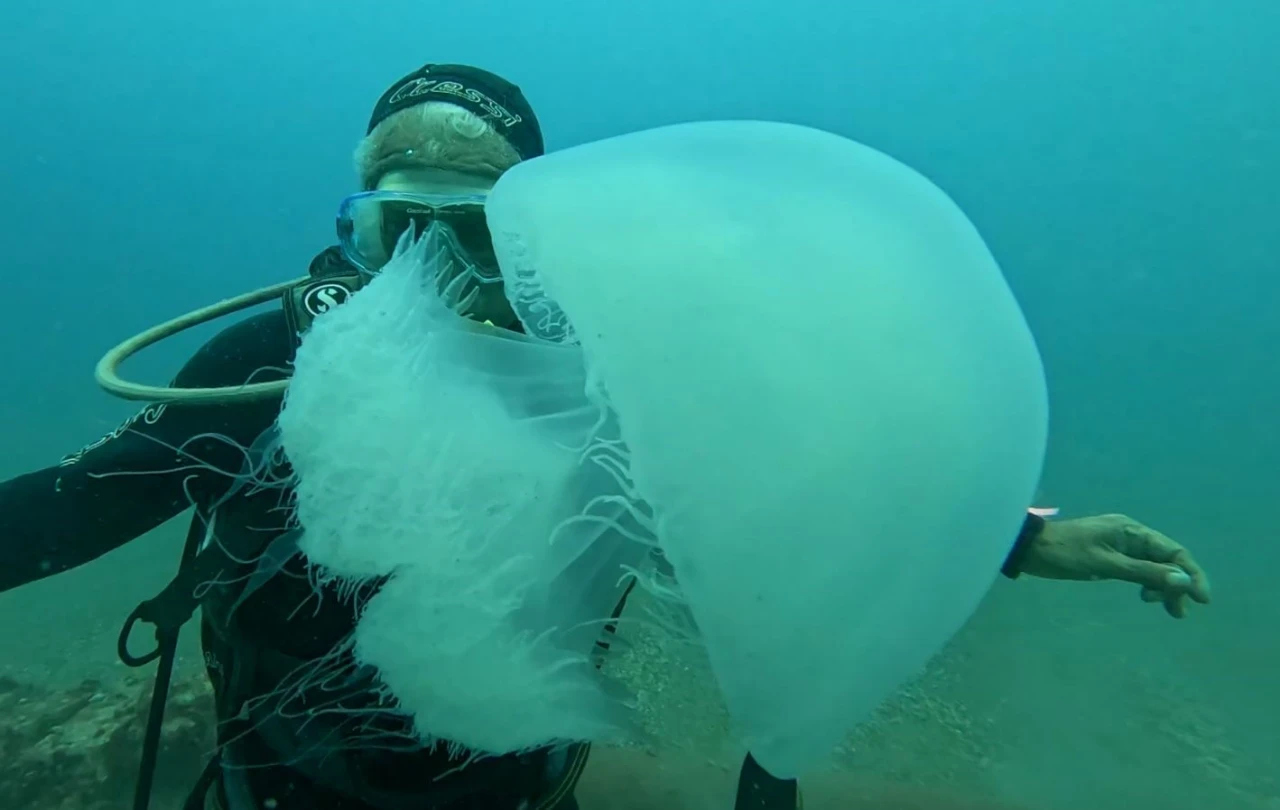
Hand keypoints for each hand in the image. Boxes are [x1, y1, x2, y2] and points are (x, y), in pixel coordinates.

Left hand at [1020, 513, 1211, 617]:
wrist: (1029, 548)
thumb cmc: (1065, 553)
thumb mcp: (1105, 565)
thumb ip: (1143, 572)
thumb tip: (1181, 580)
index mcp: (1131, 530)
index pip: (1173, 551)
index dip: (1190, 573)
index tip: (1202, 599)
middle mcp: (1129, 534)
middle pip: (1166, 559)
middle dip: (1176, 584)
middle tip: (1178, 612)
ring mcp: (1119, 544)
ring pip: (1152, 566)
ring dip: (1162, 586)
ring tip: (1167, 610)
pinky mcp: (1108, 555)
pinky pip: (1137, 569)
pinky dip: (1145, 583)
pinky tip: (1146, 597)